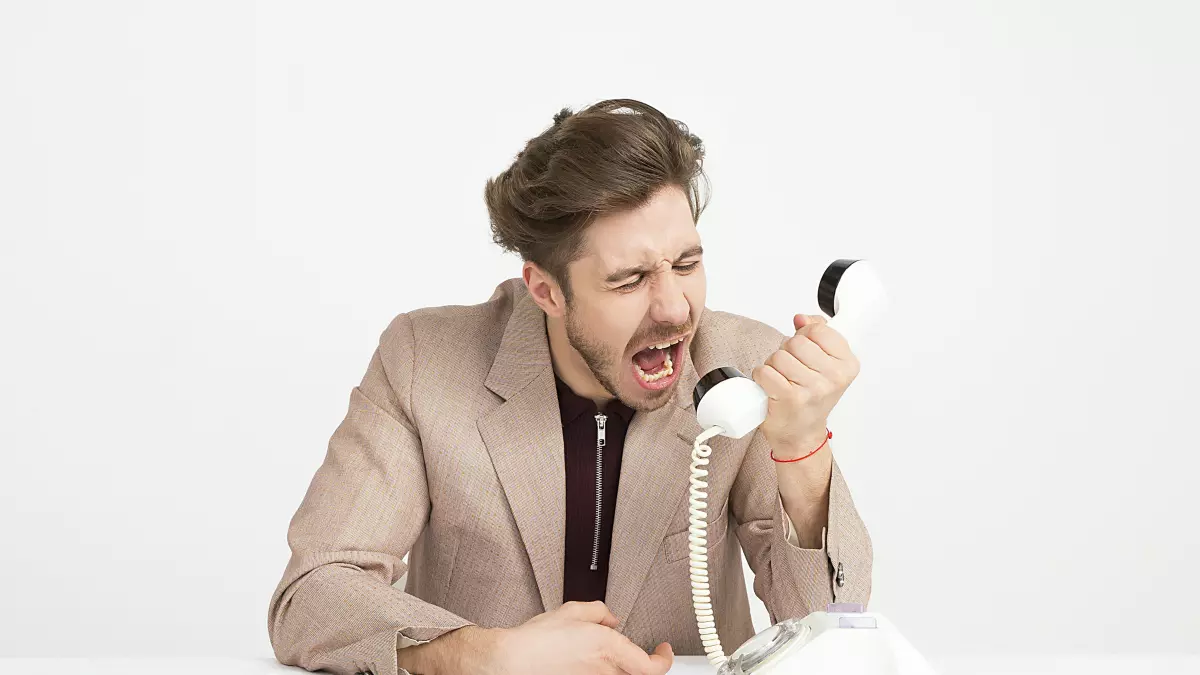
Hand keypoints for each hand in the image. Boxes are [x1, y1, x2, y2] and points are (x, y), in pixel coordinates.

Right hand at [468, 601, 672, 674]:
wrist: (511, 662)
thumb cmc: (537, 641)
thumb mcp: (572, 611)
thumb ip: (599, 611)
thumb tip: (610, 618)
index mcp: (608, 648)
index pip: (652, 667)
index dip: (664, 660)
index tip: (664, 651)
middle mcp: (605, 672)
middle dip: (645, 666)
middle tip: (645, 656)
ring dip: (623, 668)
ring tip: (611, 657)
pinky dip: (605, 672)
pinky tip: (592, 664)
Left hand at [751, 314, 859, 458]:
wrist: (801, 434)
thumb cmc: (811, 398)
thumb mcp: (825, 364)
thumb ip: (817, 333)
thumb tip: (801, 318)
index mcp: (847, 364)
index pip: (819, 329)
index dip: (805, 336)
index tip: (807, 350)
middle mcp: (833, 377)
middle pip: (796, 342)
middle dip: (787, 352)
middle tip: (792, 369)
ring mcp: (812, 388)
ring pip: (778, 356)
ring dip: (773, 366)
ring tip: (782, 380)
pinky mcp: (790, 398)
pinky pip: (765, 372)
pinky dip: (762, 377)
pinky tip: (771, 387)